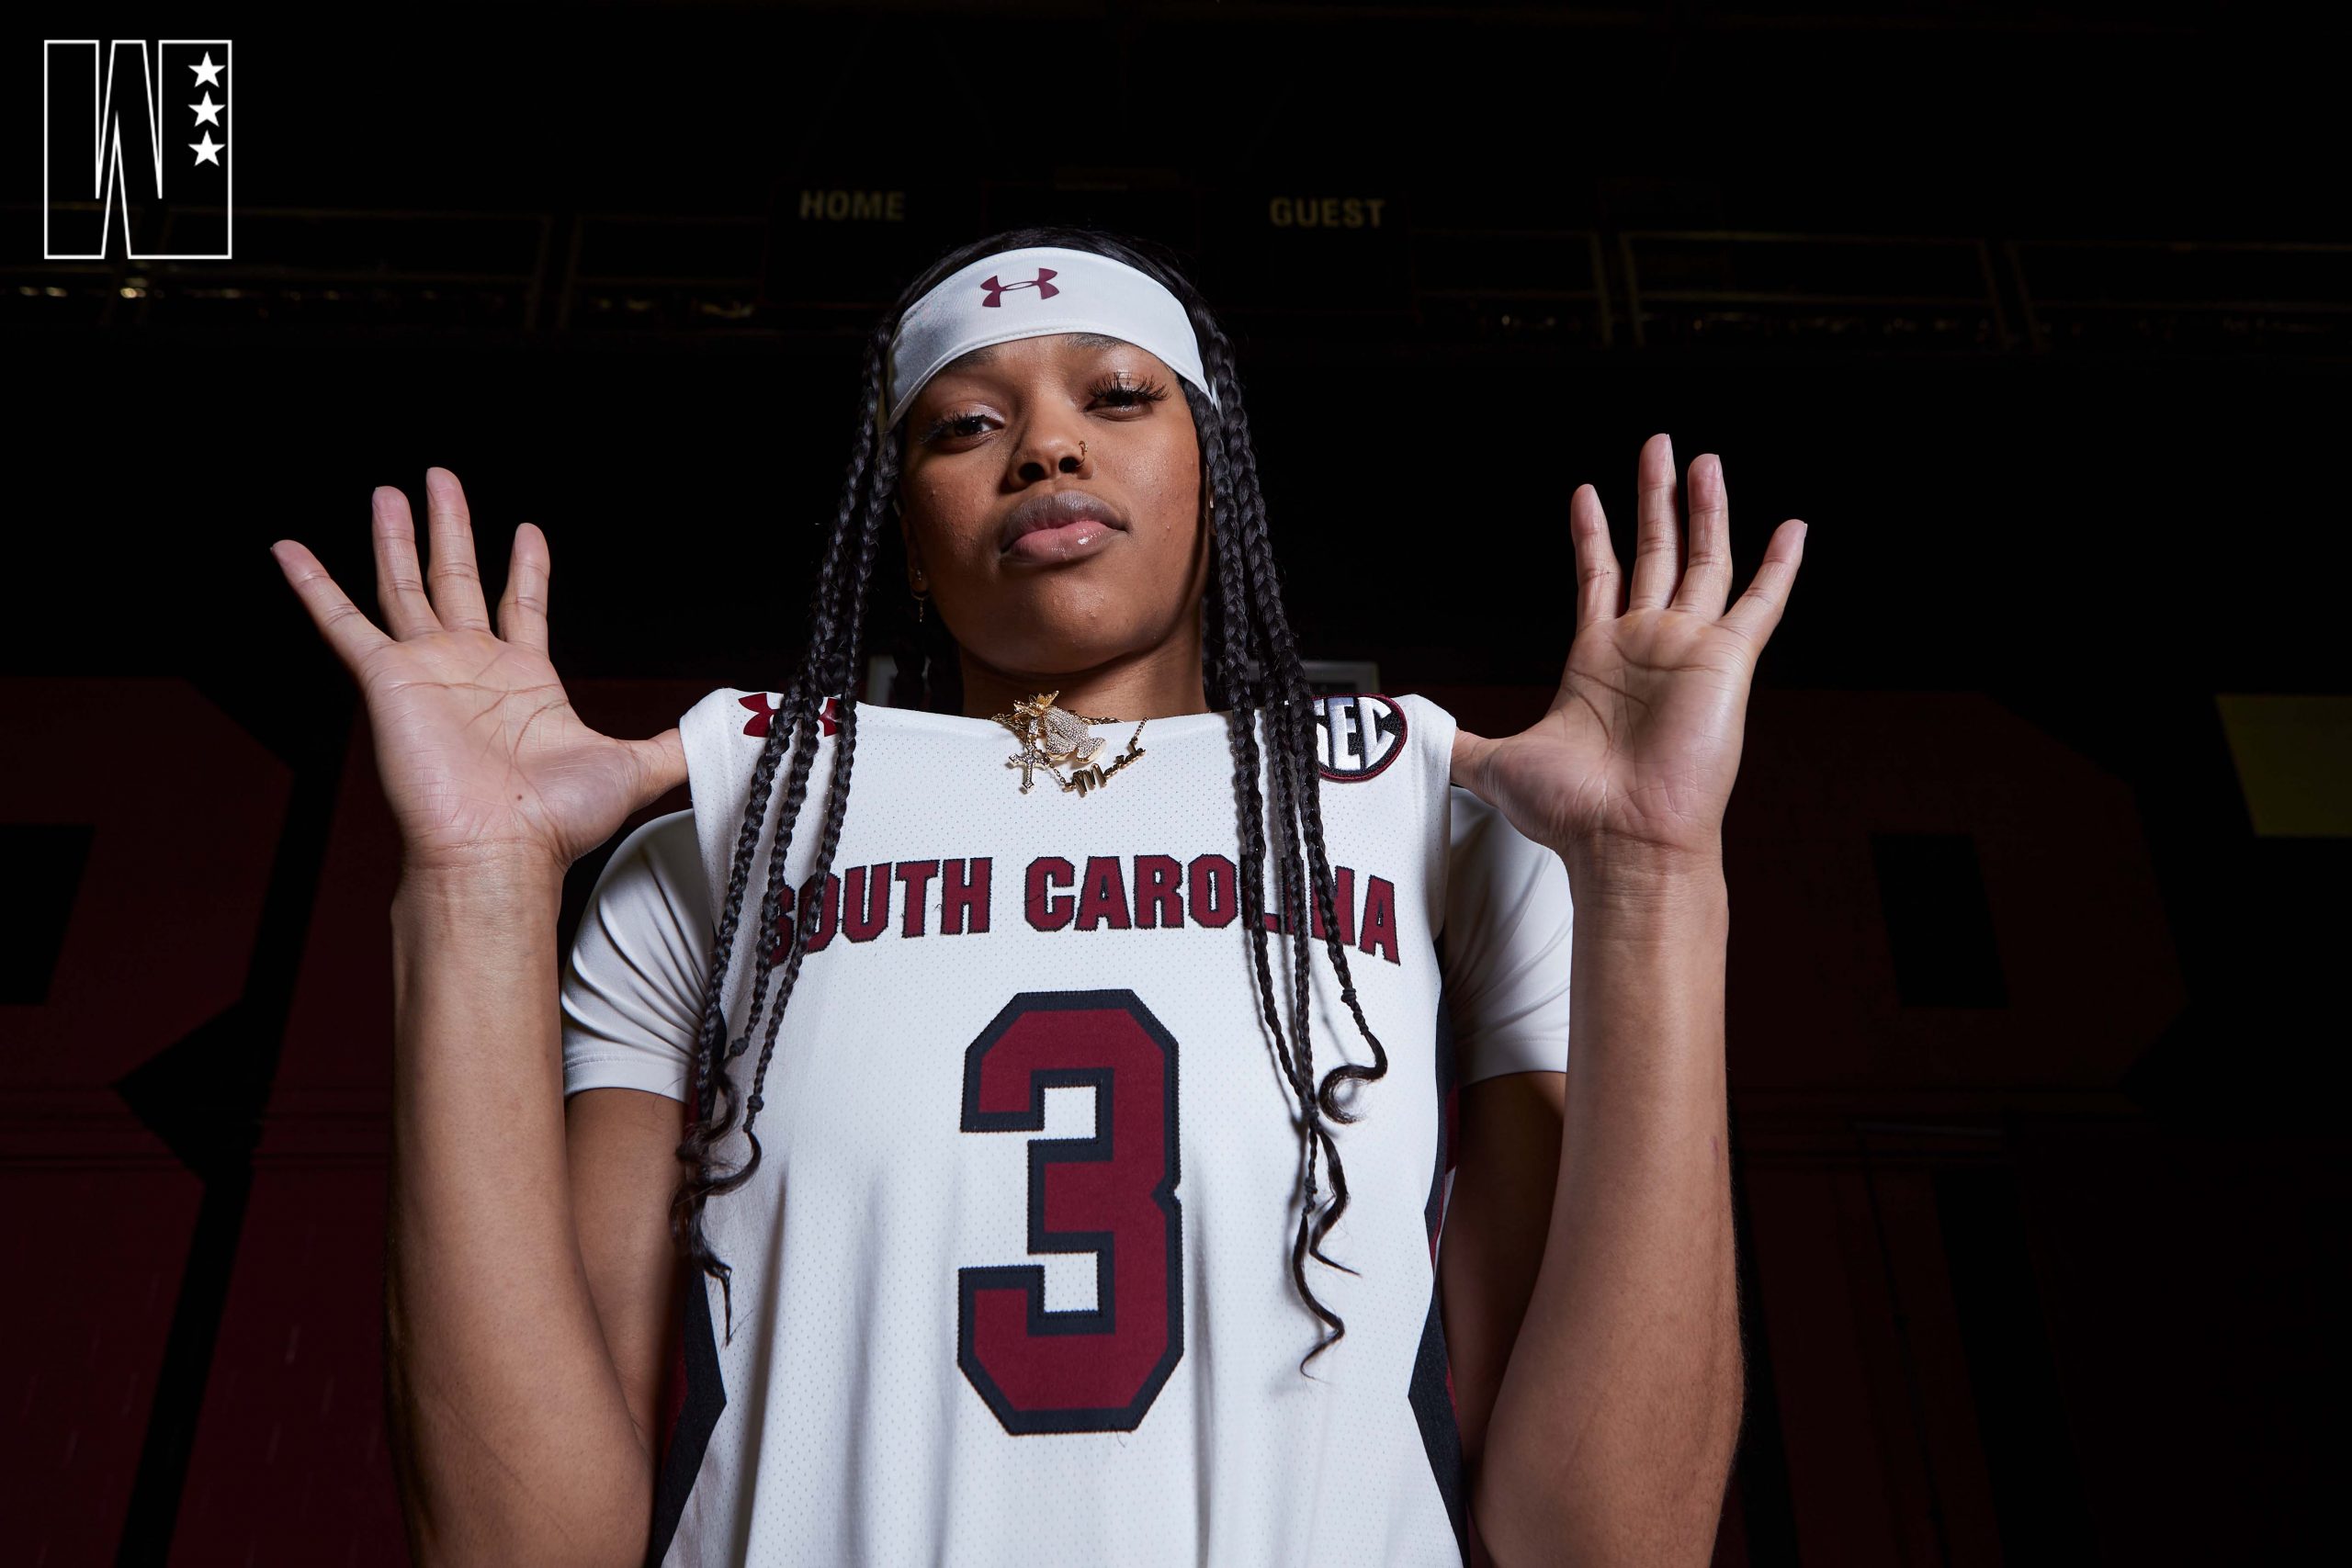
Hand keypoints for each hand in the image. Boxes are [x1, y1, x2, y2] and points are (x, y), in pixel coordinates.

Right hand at [270, 468, 686, 876]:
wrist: (496, 851)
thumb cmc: (552, 824)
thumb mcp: (635, 768)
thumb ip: (676, 743)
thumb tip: (733, 726)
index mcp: (524, 680)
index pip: (523, 605)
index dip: (526, 567)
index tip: (528, 531)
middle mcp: (471, 668)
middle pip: (456, 577)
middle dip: (451, 526)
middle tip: (441, 478)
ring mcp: (426, 669)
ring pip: (403, 584)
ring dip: (395, 537)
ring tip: (389, 490)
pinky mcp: (386, 679)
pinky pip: (342, 622)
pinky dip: (313, 586)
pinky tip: (289, 549)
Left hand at [1449, 434, 1805, 874]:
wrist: (1623, 841)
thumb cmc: (1572, 813)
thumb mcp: (1492, 763)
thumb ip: (1452, 741)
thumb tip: (1403, 734)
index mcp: (1597, 659)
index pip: (1598, 576)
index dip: (1593, 533)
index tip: (1586, 493)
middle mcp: (1646, 647)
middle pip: (1655, 553)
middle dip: (1654, 498)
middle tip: (1656, 448)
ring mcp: (1689, 650)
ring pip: (1704, 561)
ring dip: (1706, 510)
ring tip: (1703, 461)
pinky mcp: (1728, 662)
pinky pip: (1760, 603)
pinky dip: (1778, 565)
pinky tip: (1792, 529)